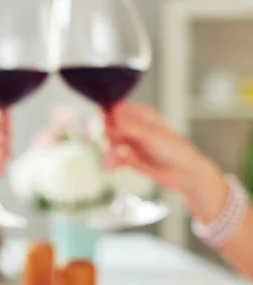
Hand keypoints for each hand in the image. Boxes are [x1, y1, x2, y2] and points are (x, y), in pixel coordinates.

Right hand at [103, 102, 226, 221]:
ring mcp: (131, 143)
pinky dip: (111, 162)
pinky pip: (113, 158)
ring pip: (109, 145)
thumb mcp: (151, 136)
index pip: (116, 110)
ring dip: (108, 153)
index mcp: (141, 115)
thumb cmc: (176, 150)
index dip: (105, 116)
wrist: (185, 174)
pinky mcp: (129, 159)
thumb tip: (111, 115)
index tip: (99, 124)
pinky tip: (113, 166)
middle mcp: (134, 128)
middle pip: (108, 128)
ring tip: (113, 160)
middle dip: (106, 138)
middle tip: (108, 145)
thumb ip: (129, 127)